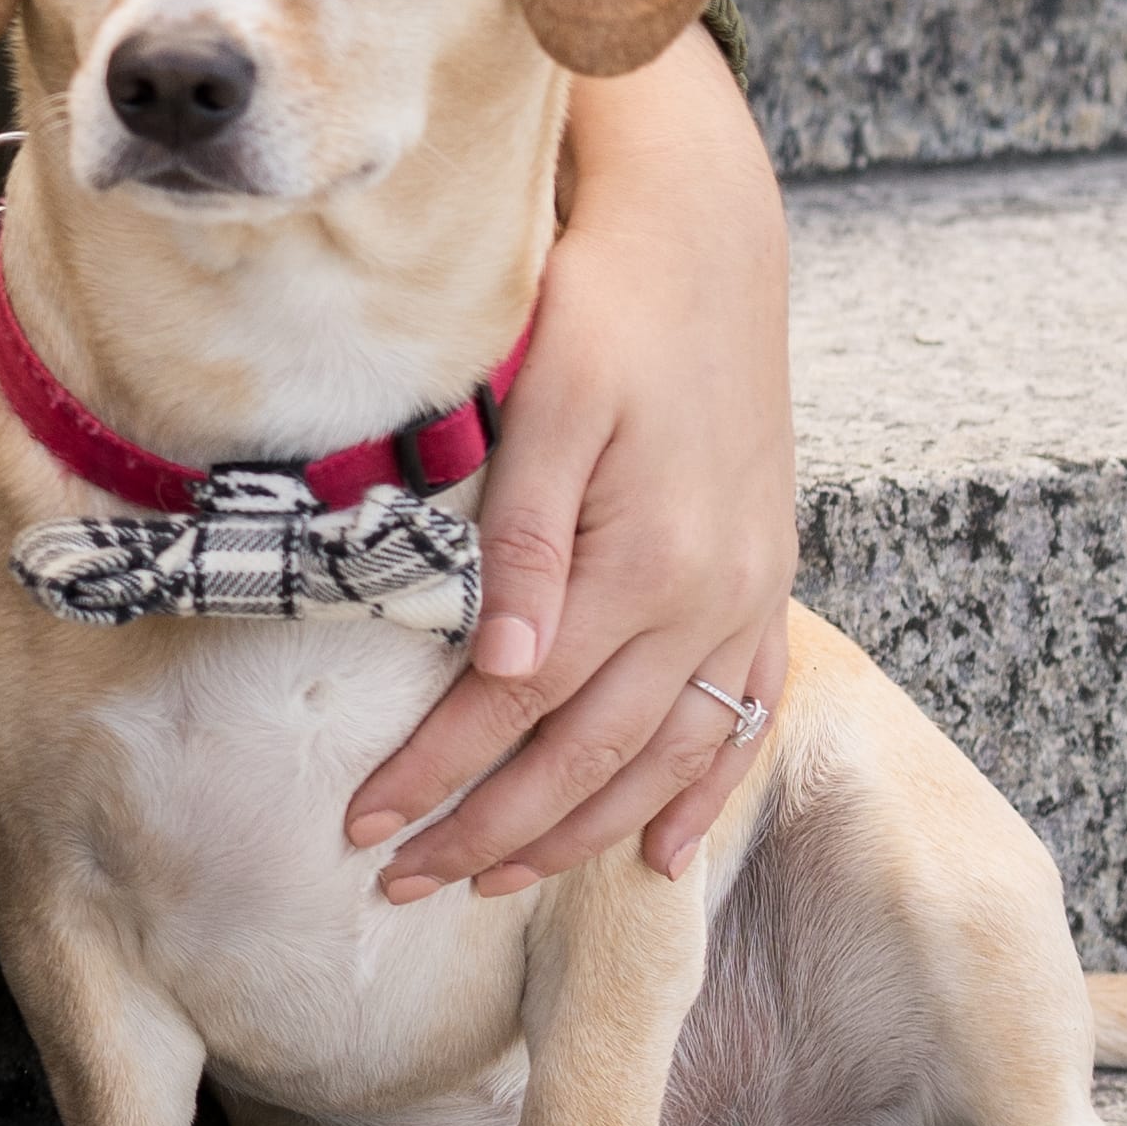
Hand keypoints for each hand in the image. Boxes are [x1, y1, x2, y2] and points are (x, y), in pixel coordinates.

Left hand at [341, 31, 801, 896]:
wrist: (707, 244)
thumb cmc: (605, 310)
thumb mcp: (554, 405)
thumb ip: (524, 541)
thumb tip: (502, 671)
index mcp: (644, 560)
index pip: (518, 706)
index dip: (437, 773)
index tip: (362, 823)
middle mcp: (706, 598)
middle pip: (588, 756)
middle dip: (491, 830)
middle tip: (402, 880)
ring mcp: (745, 597)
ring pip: (664, 759)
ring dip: (580, 834)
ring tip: (497, 881)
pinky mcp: (764, 583)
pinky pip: (741, 718)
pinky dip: (699, 792)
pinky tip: (656, 851)